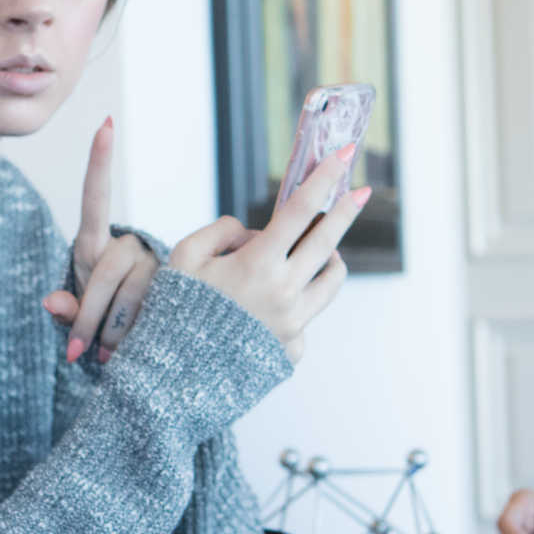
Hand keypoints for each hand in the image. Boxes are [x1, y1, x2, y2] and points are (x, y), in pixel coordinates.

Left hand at [42, 118, 160, 362]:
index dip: (101, 161)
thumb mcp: (74, 315)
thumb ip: (64, 311)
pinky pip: (157, 306)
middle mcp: (128, 245)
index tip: (106, 125)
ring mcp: (156, 264)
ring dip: (115, 331)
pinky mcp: (177, 285)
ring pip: (135, 292)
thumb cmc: (96, 322)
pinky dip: (136, 334)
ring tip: (103, 357)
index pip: (96, 197)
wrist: (136, 340)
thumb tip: (51, 303)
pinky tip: (126, 353)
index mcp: (96, 243)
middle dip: (90, 316)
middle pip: (109, 270)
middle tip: (78, 353)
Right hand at [169, 152, 365, 361]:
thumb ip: (223, 231)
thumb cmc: (173, 311)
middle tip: (360, 192)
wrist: (173, 376)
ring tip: (320, 252)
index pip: (300, 210)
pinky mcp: (292, 348)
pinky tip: (270, 308)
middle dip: (346, 210)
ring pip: (331, 280)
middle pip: (328, 242)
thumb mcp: (184, 257)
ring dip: (331, 259)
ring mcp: (293, 324)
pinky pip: (306, 317)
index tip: (343, 156)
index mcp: (258, 265)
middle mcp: (284, 294)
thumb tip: (257, 234)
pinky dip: (295, 303)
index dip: (323, 178)